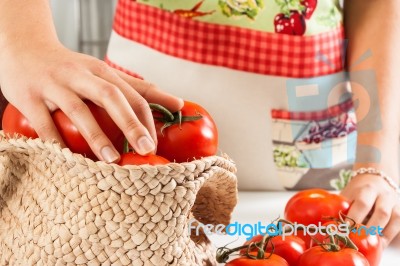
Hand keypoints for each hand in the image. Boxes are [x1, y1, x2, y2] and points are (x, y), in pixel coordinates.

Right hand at [0, 42, 182, 161]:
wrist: (24, 47)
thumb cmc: (71, 67)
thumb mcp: (104, 72)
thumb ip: (137, 88)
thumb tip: (178, 103)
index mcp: (102, 71)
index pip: (133, 93)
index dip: (148, 118)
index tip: (155, 144)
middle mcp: (81, 75)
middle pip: (111, 97)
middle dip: (131, 124)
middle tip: (146, 149)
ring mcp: (54, 85)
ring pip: (78, 110)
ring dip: (97, 136)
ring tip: (112, 160)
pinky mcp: (29, 96)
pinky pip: (44, 122)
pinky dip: (57, 141)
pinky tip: (69, 158)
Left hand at [341, 174, 399, 246]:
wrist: (375, 178)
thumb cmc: (357, 190)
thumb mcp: (349, 193)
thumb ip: (343, 207)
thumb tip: (333, 225)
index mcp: (367, 189)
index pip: (362, 204)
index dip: (355, 218)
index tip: (346, 230)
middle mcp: (383, 195)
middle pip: (381, 213)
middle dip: (371, 229)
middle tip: (360, 241)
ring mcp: (394, 202)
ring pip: (393, 219)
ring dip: (382, 234)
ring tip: (371, 245)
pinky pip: (399, 224)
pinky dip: (390, 235)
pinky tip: (381, 243)